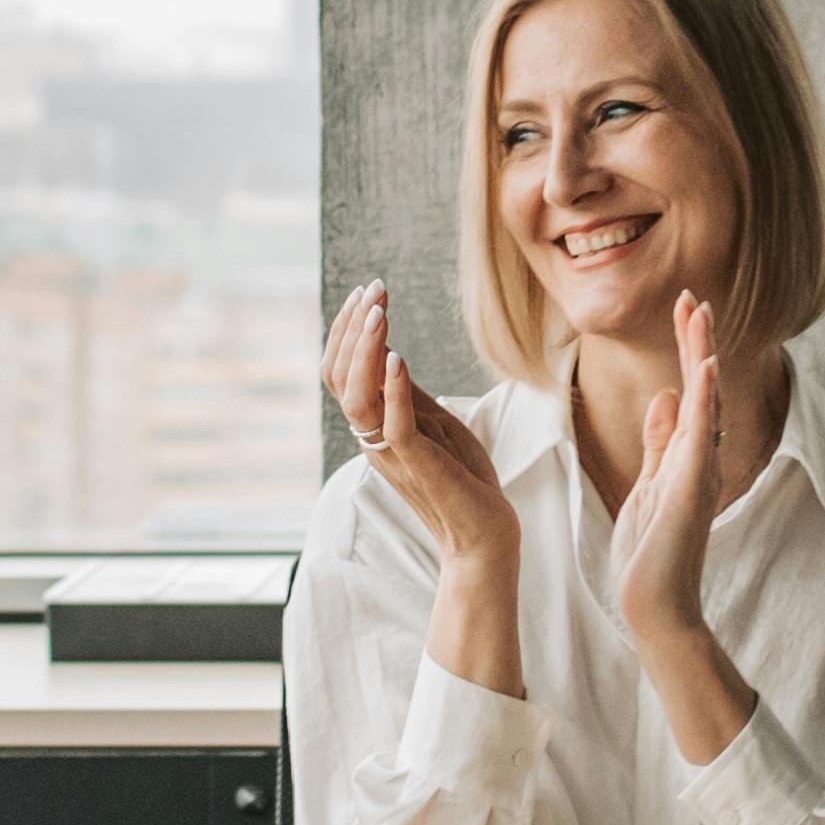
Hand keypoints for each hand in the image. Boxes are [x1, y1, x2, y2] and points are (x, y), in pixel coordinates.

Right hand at [323, 281, 522, 699]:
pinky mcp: (419, 467)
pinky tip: (400, 358)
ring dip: (366, 350)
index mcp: (372, 428)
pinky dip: (393, 391)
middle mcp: (372, 440)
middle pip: (338, 378)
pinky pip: (394, 427)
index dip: (347, 331)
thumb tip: (388, 349)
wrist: (486, 534)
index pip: (340, 372)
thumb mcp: (433, 423)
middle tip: (373, 289)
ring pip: (356, 398)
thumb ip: (406, 393)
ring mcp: (393, 454)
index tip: (368, 292)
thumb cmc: (463, 478)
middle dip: (353, 328)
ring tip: (380, 313)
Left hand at [613, 291, 725, 641]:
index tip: (684, 308)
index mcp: (686, 454)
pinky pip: (700, 434)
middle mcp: (700, 456)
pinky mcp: (691, 486)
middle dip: (696, 340)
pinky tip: (705, 366)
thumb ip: (658, 442)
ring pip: (705, 401)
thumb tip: (663, 395)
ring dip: (702, 356)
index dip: (687, 348)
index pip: (688, 389)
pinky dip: (703, 398)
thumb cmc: (651, 552)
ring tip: (699, 314)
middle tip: (693, 295)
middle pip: (701, 386)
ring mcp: (699, 470)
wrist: (655, 603)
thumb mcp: (648, 484)